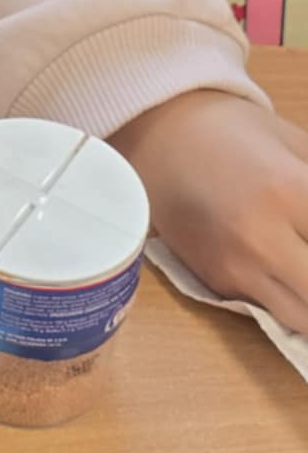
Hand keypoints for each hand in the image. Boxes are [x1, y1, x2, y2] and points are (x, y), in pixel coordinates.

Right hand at [111, 88, 307, 330]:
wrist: (159, 130)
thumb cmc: (237, 129)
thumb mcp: (300, 147)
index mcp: (292, 191)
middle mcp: (264, 237)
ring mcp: (236, 265)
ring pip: (306, 323)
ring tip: (305, 270)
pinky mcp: (217, 281)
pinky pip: (272, 309)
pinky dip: (296, 305)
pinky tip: (297, 280)